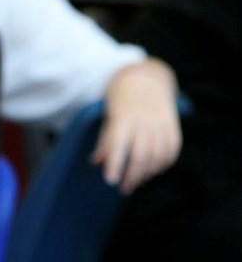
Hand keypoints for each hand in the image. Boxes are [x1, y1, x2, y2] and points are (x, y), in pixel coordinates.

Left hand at [91, 58, 181, 192]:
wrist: (147, 79)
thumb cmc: (121, 101)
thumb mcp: (109, 116)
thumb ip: (105, 139)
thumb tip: (96, 162)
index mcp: (124, 118)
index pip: (118, 145)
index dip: (115, 164)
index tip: (110, 181)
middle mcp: (144, 121)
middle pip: (140, 155)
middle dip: (132, 176)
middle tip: (123, 189)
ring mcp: (161, 124)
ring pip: (157, 156)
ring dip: (147, 174)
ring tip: (136, 182)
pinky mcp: (173, 127)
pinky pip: (171, 151)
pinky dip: (163, 164)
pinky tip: (154, 171)